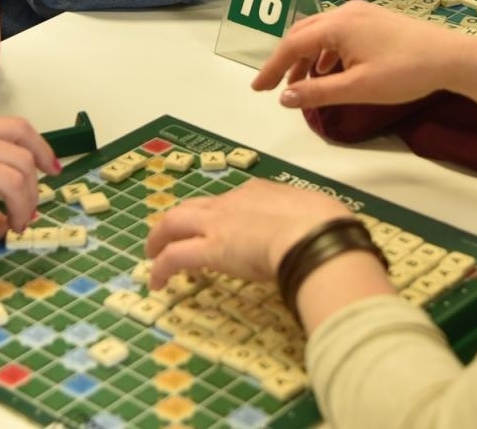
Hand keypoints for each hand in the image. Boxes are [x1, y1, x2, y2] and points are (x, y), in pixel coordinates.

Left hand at [145, 181, 349, 287]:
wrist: (312, 233)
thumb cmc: (324, 225)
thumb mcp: (317, 214)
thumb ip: (309, 222)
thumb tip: (320, 232)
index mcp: (260, 193)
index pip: (232, 202)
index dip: (221, 216)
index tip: (222, 230)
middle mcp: (233, 203)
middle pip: (194, 207)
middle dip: (178, 220)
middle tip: (167, 236)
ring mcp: (217, 224)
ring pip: (174, 224)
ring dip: (160, 239)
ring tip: (152, 256)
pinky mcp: (208, 249)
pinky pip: (173, 257)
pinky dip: (161, 268)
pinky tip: (156, 283)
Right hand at [253, 1, 472, 107]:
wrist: (451, 57)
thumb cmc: (405, 72)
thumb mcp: (357, 88)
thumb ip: (317, 92)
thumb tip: (284, 98)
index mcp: (337, 25)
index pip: (291, 44)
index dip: (272, 67)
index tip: (258, 88)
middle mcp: (345, 12)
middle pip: (302, 32)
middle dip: (285, 59)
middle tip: (273, 84)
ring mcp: (362, 14)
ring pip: (321, 32)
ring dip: (306, 56)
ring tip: (301, 82)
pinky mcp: (375, 20)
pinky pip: (338, 32)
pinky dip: (326, 51)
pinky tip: (331, 70)